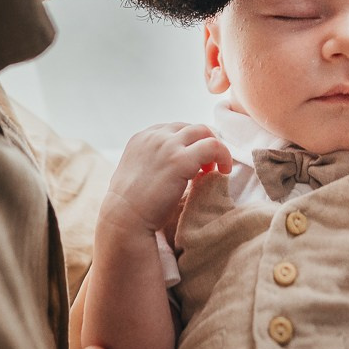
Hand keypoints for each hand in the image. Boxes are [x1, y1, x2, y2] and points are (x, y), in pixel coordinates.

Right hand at [100, 122, 230, 234]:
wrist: (124, 219)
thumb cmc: (130, 206)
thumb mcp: (136, 172)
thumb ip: (151, 162)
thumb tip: (168, 167)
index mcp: (142, 137)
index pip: (175, 128)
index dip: (190, 143)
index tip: (196, 161)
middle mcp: (154, 136)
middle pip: (192, 128)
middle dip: (204, 144)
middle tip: (209, 166)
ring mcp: (168, 146)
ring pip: (204, 132)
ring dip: (215, 149)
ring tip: (216, 170)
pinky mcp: (181, 160)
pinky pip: (213, 146)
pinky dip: (223, 156)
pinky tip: (223, 172)